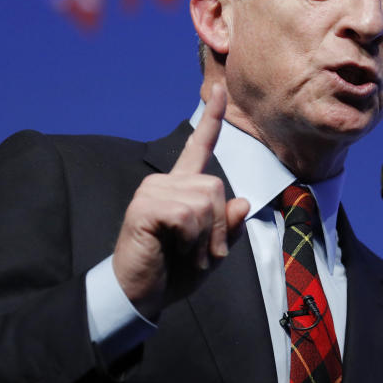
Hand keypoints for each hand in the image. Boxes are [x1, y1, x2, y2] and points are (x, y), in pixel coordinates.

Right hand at [111, 84, 249, 320]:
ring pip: (205, 202)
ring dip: (204, 238)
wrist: (140, 294)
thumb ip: (228, 228)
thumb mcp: (211, 252)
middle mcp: (165, 182)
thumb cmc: (173, 272)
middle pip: (216, 187)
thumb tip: (242, 202)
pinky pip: (187, 215)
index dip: (212, 119)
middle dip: (216, 228)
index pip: (199, 147)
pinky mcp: (145, 206)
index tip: (219, 88)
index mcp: (181, 187)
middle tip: (197, 254)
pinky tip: (171, 248)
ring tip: (184, 254)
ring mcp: (152, 191)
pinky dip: (190, 240)